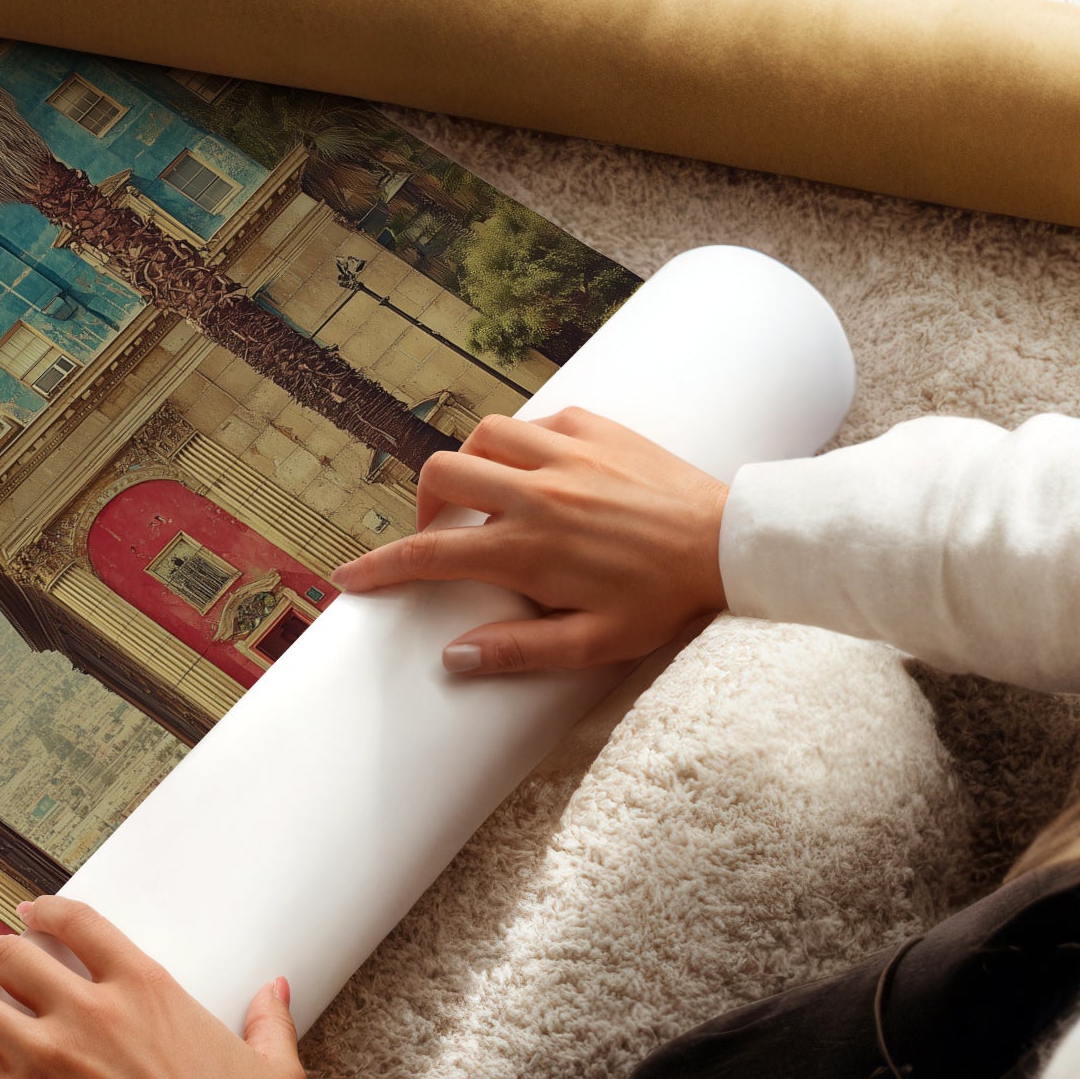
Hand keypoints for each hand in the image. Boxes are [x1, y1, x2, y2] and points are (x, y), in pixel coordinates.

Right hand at [332, 408, 728, 675]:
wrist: (731, 544)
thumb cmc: (664, 600)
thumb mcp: (594, 643)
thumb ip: (519, 651)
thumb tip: (453, 657)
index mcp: (528, 549)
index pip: (429, 555)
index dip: (379, 566)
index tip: (349, 576)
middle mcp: (537, 493)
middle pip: (441, 476)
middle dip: (423, 506)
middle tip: (442, 534)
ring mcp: (565, 453)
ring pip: (482, 436)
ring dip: (471, 465)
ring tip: (487, 497)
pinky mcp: (595, 427)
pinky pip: (535, 421)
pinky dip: (522, 444)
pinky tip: (539, 471)